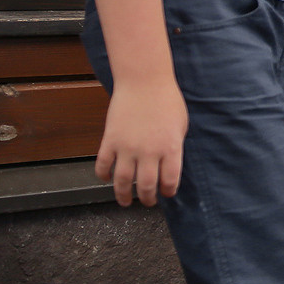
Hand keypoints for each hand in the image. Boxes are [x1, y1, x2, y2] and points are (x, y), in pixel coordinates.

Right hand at [95, 80, 187, 206]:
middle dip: (147, 198)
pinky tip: (106, 179)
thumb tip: (168, 164)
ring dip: (123, 195)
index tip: (167, 193)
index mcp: (170, 148)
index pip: (170, 180)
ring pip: (122, 181)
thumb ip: (174, 147)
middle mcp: (149, 151)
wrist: (144, 82)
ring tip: (125, 201)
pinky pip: (103, 165)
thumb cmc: (166, 100)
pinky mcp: (110, 140)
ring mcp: (127, 147)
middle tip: (147, 202)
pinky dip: (103, 175)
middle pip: (146, 185)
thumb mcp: (180, 125)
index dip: (168, 191)